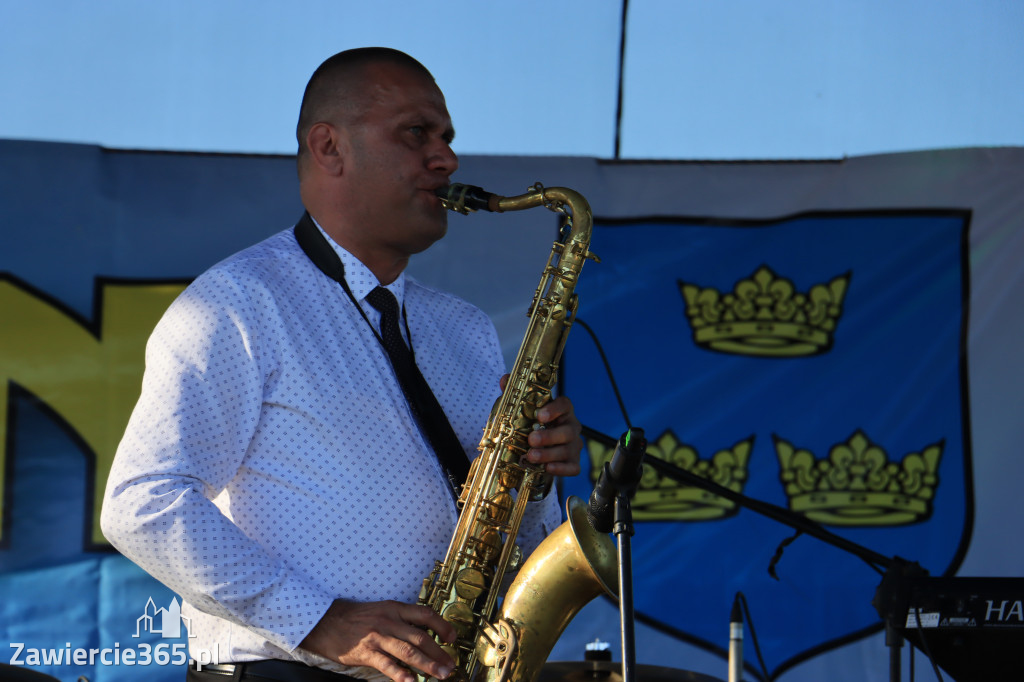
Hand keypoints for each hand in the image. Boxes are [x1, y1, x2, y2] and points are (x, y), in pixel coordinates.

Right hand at [299, 599, 456, 681]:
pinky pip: (387, 664)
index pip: (425, 614)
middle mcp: (389, 621)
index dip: (442, 626)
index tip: (452, 638)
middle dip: (439, 653)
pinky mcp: (366, 652)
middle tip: (451, 666)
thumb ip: (400, 619)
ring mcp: (378, 637)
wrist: (325, 622)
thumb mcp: (380, 610)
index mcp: (394, 609)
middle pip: (421, 637)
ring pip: (408, 651)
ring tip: (440, 675)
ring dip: (427, 665)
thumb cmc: (355, 618)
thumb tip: (422, 633)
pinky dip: (400, 674)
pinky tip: (411, 681)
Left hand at [499, 375, 582, 476]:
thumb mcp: (522, 411)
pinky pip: (573, 467)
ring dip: (549, 453)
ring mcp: (574, 446)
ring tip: (531, 456)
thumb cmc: (532, 427)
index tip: (539, 415)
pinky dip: (561, 468)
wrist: (535, 451)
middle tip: (531, 440)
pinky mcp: (573, 463)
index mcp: (561, 412)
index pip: (565, 405)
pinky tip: (547, 468)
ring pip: (568, 450)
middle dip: (549, 436)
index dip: (554, 409)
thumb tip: (505, 379)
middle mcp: (571, 427)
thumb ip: (515, 394)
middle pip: (568, 430)